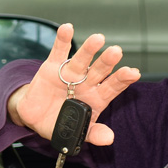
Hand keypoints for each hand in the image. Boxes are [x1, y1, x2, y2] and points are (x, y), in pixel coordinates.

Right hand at [7, 23, 139, 145]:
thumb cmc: (59, 122)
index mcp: (96, 98)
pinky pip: (58, 51)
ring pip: (82, 60)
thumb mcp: (76, 132)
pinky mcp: (52, 67)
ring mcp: (70, 73)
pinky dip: (62, 39)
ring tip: (98, 39)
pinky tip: (67, 28)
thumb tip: (109, 138)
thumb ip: (93, 134)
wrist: (34, 117)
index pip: (112, 87)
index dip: (122, 80)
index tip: (133, 73)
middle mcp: (86, 82)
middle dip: (107, 62)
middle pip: (99, 71)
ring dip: (89, 49)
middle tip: (116, 52)